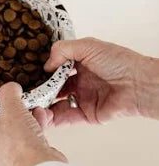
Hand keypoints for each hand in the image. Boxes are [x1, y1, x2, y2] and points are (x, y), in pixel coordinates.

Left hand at [0, 83, 66, 165]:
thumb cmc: (19, 143)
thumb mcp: (12, 110)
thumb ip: (8, 95)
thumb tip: (10, 87)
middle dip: (4, 118)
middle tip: (12, 107)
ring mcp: (8, 162)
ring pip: (13, 137)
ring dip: (24, 122)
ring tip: (35, 110)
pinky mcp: (25, 165)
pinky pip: (27, 144)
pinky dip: (35, 131)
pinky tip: (44, 118)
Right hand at [37, 37, 158, 125]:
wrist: (138, 84)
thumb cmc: (120, 62)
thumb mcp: (89, 46)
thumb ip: (64, 50)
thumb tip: (46, 64)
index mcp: (80, 64)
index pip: (56, 69)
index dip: (43, 72)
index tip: (29, 75)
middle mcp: (80, 82)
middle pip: (54, 88)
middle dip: (41, 91)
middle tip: (28, 93)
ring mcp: (82, 99)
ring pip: (57, 105)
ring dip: (44, 106)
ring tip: (32, 106)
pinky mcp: (86, 114)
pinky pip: (66, 118)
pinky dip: (53, 119)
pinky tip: (43, 116)